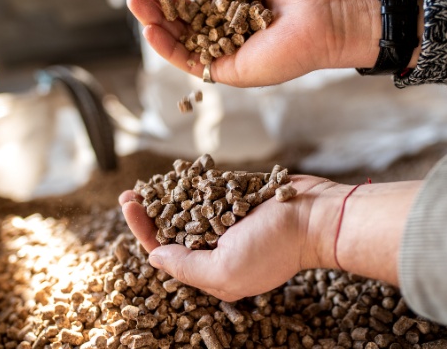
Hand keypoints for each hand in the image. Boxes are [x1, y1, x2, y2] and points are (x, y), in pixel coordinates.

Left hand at [118, 176, 421, 300]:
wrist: (317, 216)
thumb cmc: (275, 247)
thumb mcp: (223, 269)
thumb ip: (185, 267)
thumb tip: (153, 256)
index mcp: (212, 270)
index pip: (167, 253)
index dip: (144, 231)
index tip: (130, 207)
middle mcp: (218, 247)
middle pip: (173, 231)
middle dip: (149, 213)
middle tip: (128, 195)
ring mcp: (229, 221)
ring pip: (188, 208)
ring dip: (165, 196)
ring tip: (144, 185)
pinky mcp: (240, 197)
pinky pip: (210, 190)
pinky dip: (191, 183)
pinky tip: (174, 175)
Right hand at [126, 0, 381, 86]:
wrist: (330, 12)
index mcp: (237, 0)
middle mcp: (229, 26)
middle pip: (183, 12)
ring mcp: (227, 49)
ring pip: (181, 37)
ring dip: (154, 20)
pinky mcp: (230, 70)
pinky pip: (191, 63)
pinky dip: (168, 48)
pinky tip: (150, 29)